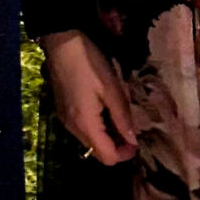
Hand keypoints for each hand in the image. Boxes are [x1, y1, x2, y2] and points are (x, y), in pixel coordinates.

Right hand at [43, 29, 136, 166]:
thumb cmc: (90, 63)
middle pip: (97, 152)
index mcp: (85, 124)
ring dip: (107, 136)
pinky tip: (104, 108)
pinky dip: (96, 127)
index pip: (107, 157)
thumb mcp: (112, 89)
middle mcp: (72, 128)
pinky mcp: (63, 110)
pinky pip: (82, 129)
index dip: (125, 153)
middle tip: (131, 127)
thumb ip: (123, 118)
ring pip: (89, 141)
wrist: (61, 42)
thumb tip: (133, 141)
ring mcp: (65, 119)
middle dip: (117, 146)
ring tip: (119, 115)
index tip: (138, 139)